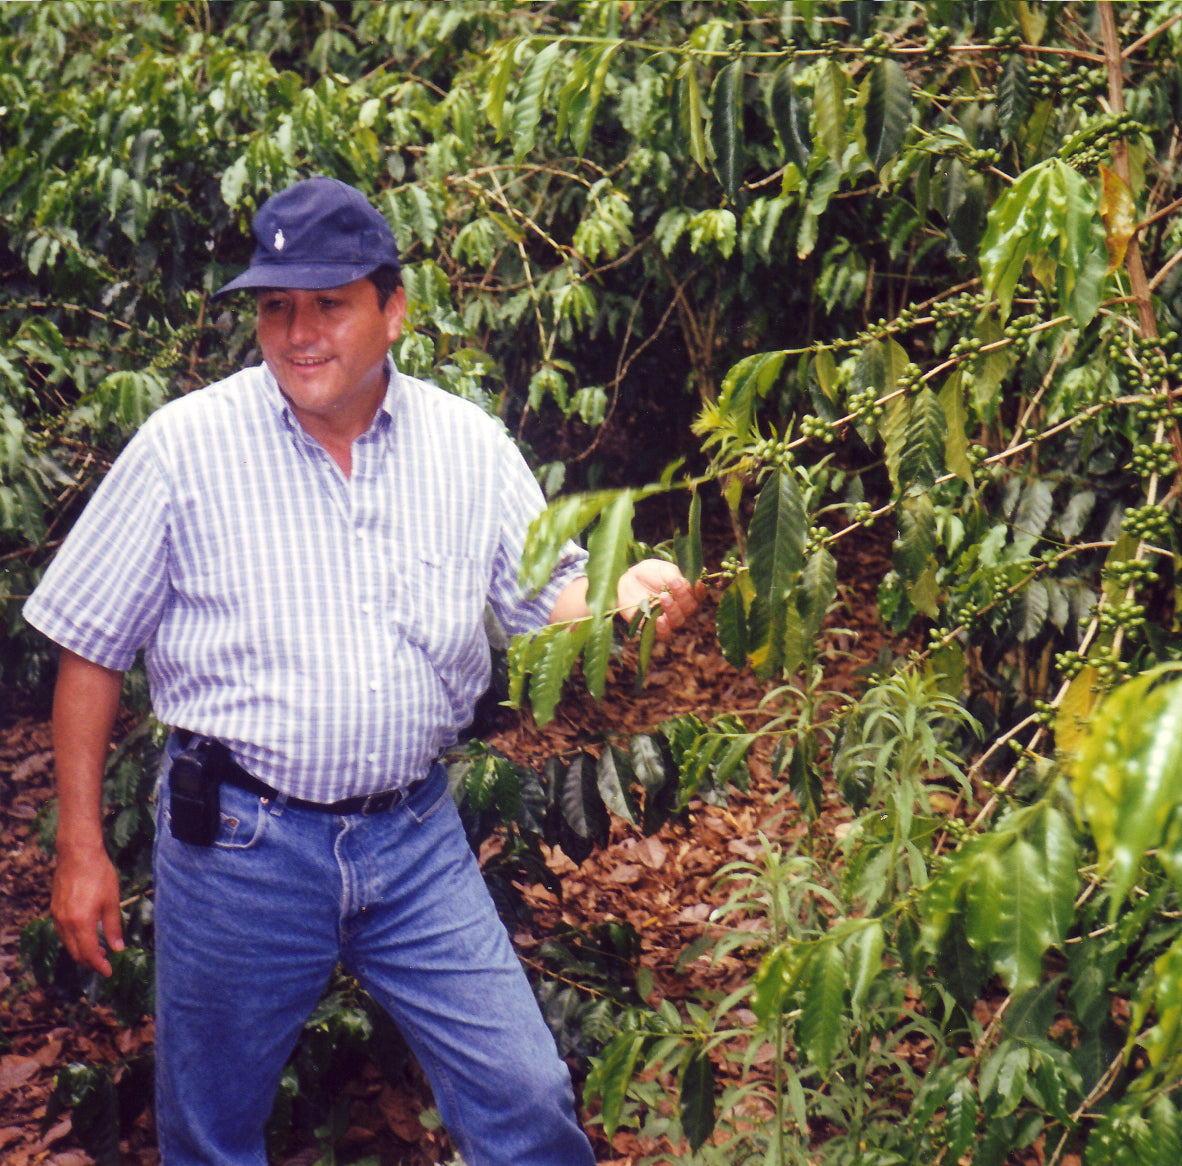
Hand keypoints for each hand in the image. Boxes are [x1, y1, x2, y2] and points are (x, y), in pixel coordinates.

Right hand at [52, 845, 124, 977]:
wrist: (78, 854)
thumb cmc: (99, 874)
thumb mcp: (112, 901)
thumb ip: (114, 927)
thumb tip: (118, 948)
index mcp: (81, 922)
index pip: (88, 953)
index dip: (99, 965)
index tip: (109, 971)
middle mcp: (65, 923)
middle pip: (75, 952)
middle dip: (90, 961)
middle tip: (104, 964)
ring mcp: (57, 916)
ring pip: (67, 943)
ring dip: (81, 951)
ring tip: (97, 952)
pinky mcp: (54, 908)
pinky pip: (62, 932)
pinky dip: (73, 940)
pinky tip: (84, 936)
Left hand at [617, 559, 705, 640]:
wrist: (630, 579)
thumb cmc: (651, 573)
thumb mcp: (663, 569)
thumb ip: (674, 576)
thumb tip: (685, 583)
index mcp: (686, 593)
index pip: (699, 596)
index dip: (700, 592)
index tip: (697, 583)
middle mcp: (680, 608)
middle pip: (689, 609)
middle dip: (683, 597)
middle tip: (673, 584)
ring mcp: (668, 619)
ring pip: (678, 621)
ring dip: (673, 610)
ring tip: (663, 596)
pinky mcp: (653, 627)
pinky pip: (663, 634)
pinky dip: (664, 629)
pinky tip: (660, 619)